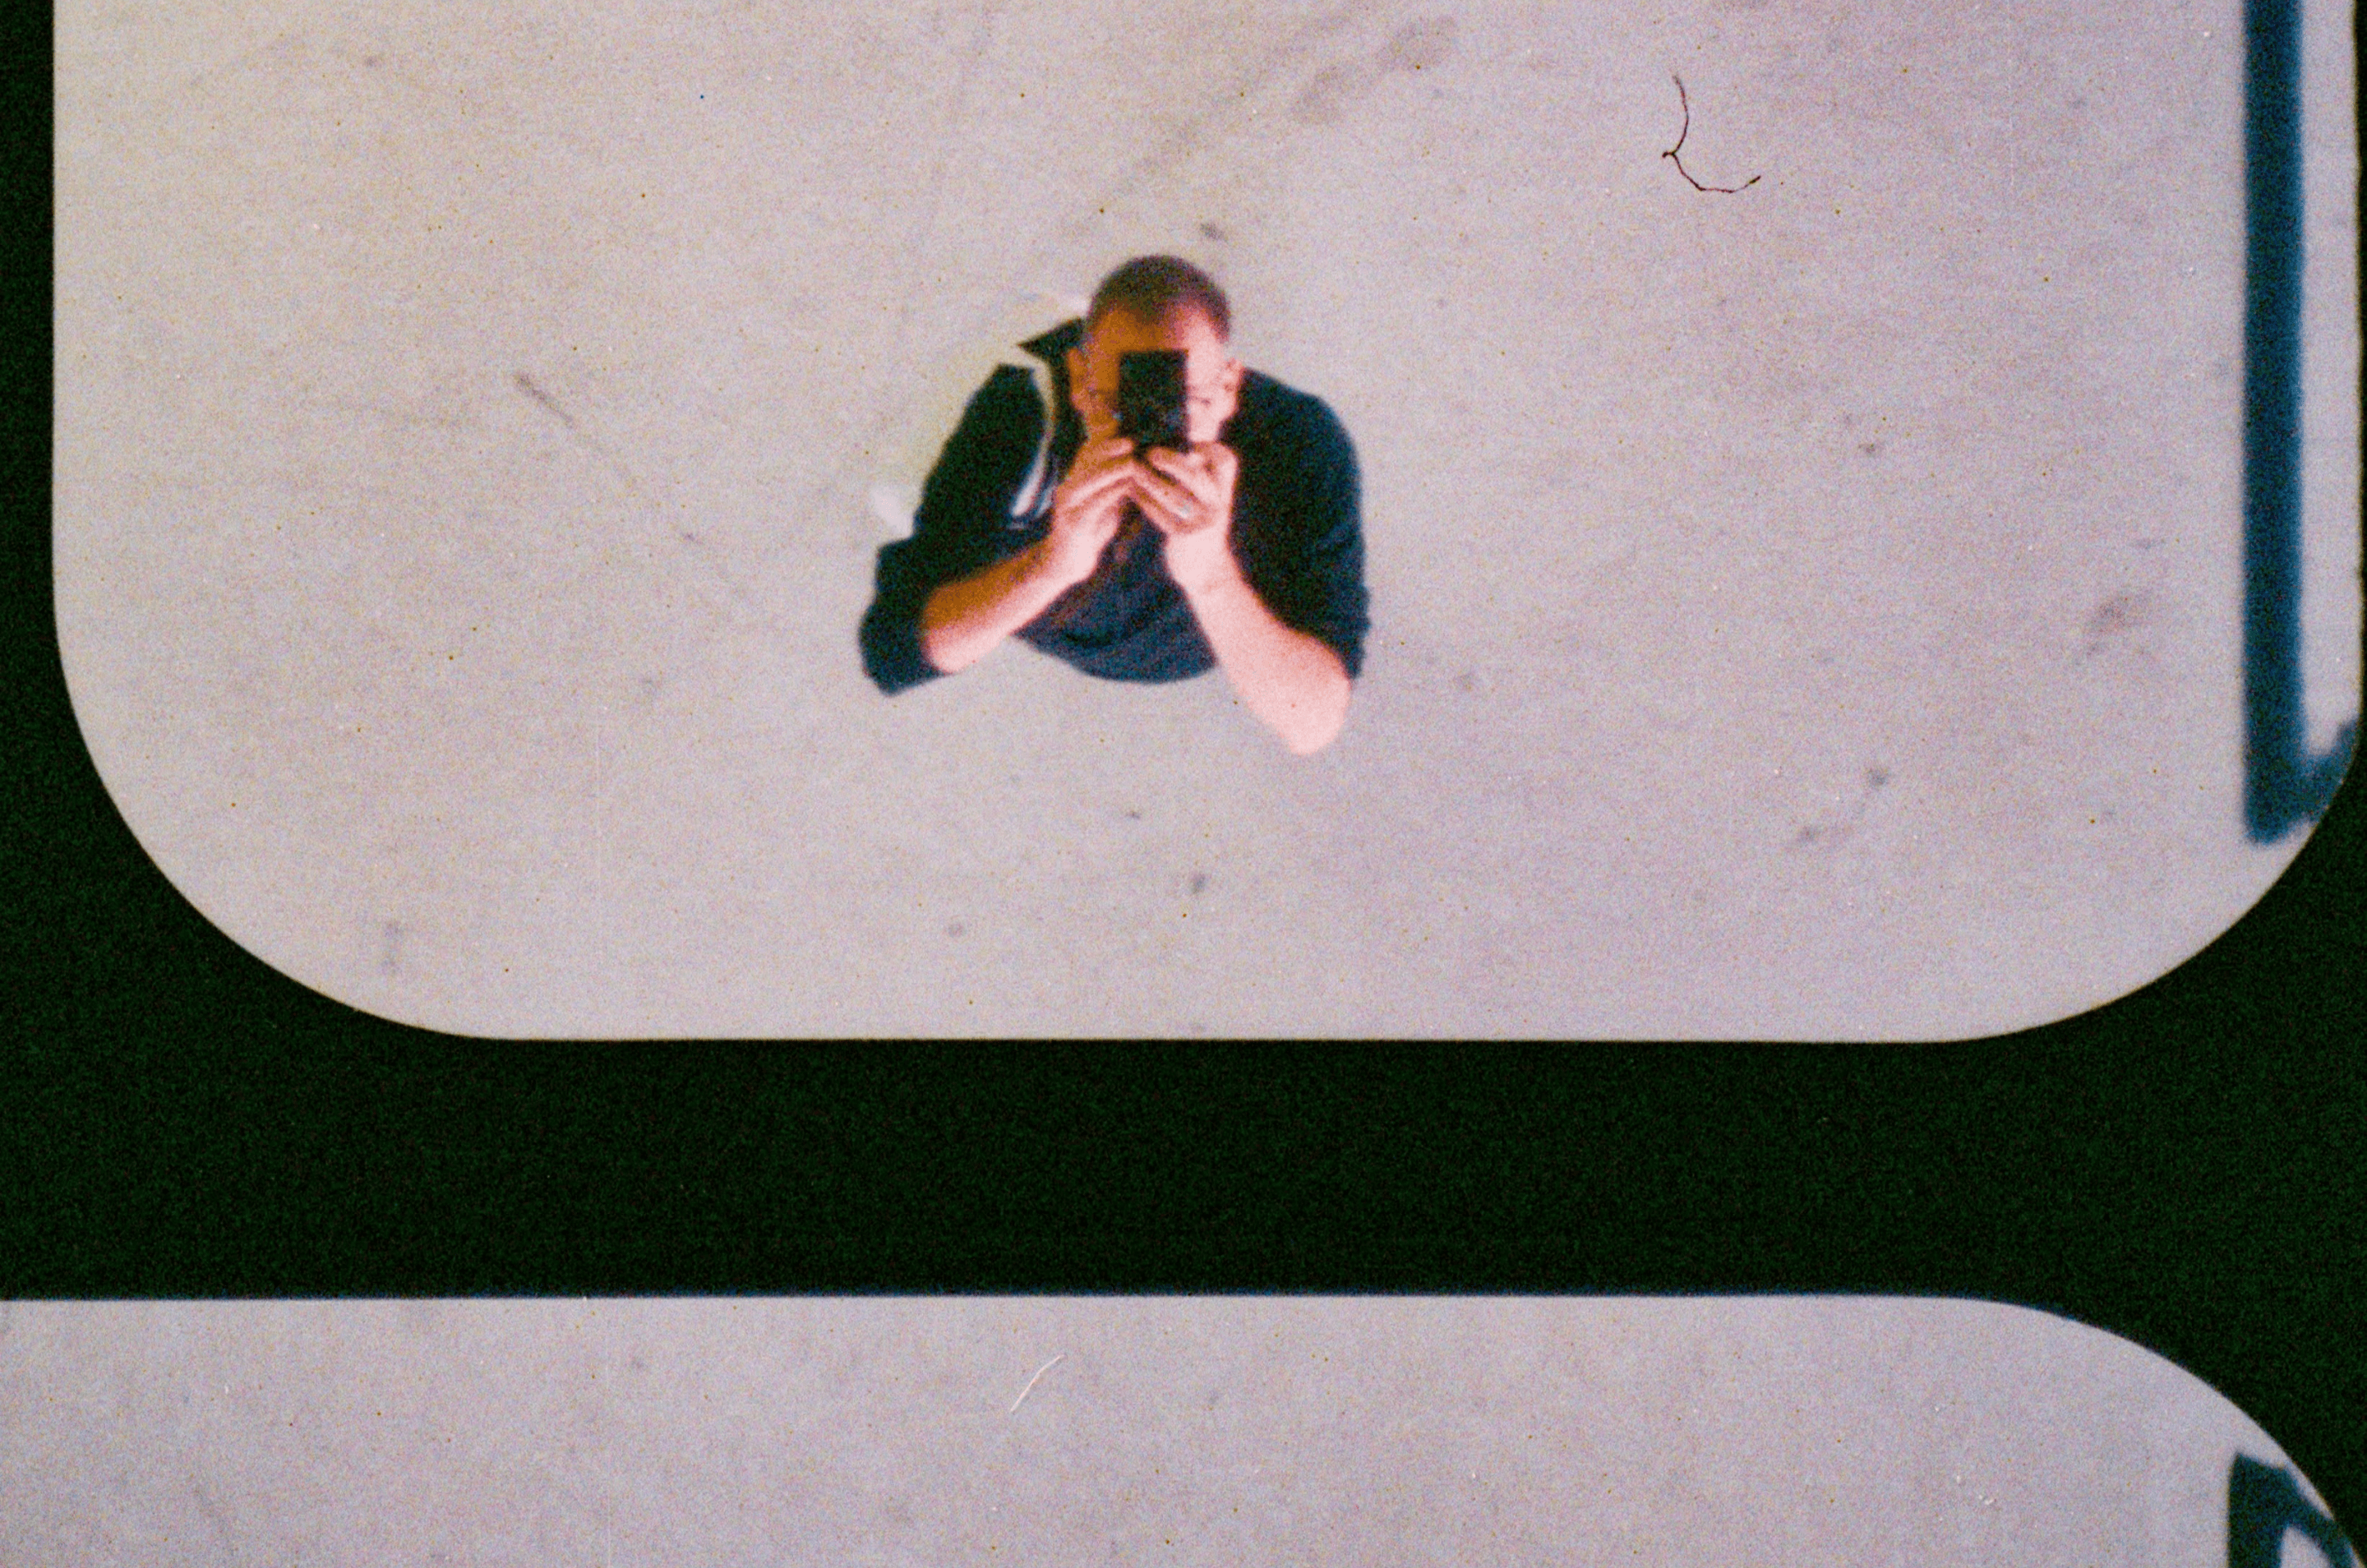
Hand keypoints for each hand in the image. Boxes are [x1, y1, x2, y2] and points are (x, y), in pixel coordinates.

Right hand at [1039, 435, 1141, 585]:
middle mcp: (1069, 487)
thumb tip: (1137, 460)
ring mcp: (1068, 506)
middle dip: (1108, 447)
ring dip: (1110, 469)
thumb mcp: (1105, 500)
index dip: (1105, 437)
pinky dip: (1109, 494)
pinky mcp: (1073, 525)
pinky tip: (1125, 487)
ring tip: (1131, 460)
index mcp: (1075, 479)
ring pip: (1087, 480)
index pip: (1088, 451)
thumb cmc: (1091, 529)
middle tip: (1131, 439)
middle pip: (1085, 460)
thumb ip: (1116, 481)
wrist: (1066, 562)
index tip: (1125, 424)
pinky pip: (1092, 506)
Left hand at [1133, 441, 1240, 595]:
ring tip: (1134, 470)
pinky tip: (1133, 492)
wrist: (1206, 569)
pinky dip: (1145, 501)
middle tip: (1151, 453)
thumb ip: (1200, 477)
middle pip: (1195, 476)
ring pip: (1174, 495)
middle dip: (1171, 461)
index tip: (1192, 444)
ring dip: (1150, 480)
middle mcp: (1218, 505)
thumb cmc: (1201, 525)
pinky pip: (1161, 515)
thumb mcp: (1209, 501)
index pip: (1226, 462)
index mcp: (1224, 492)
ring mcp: (1202, 522)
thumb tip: (1178, 445)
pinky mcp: (1184, 537)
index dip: (1211, 448)